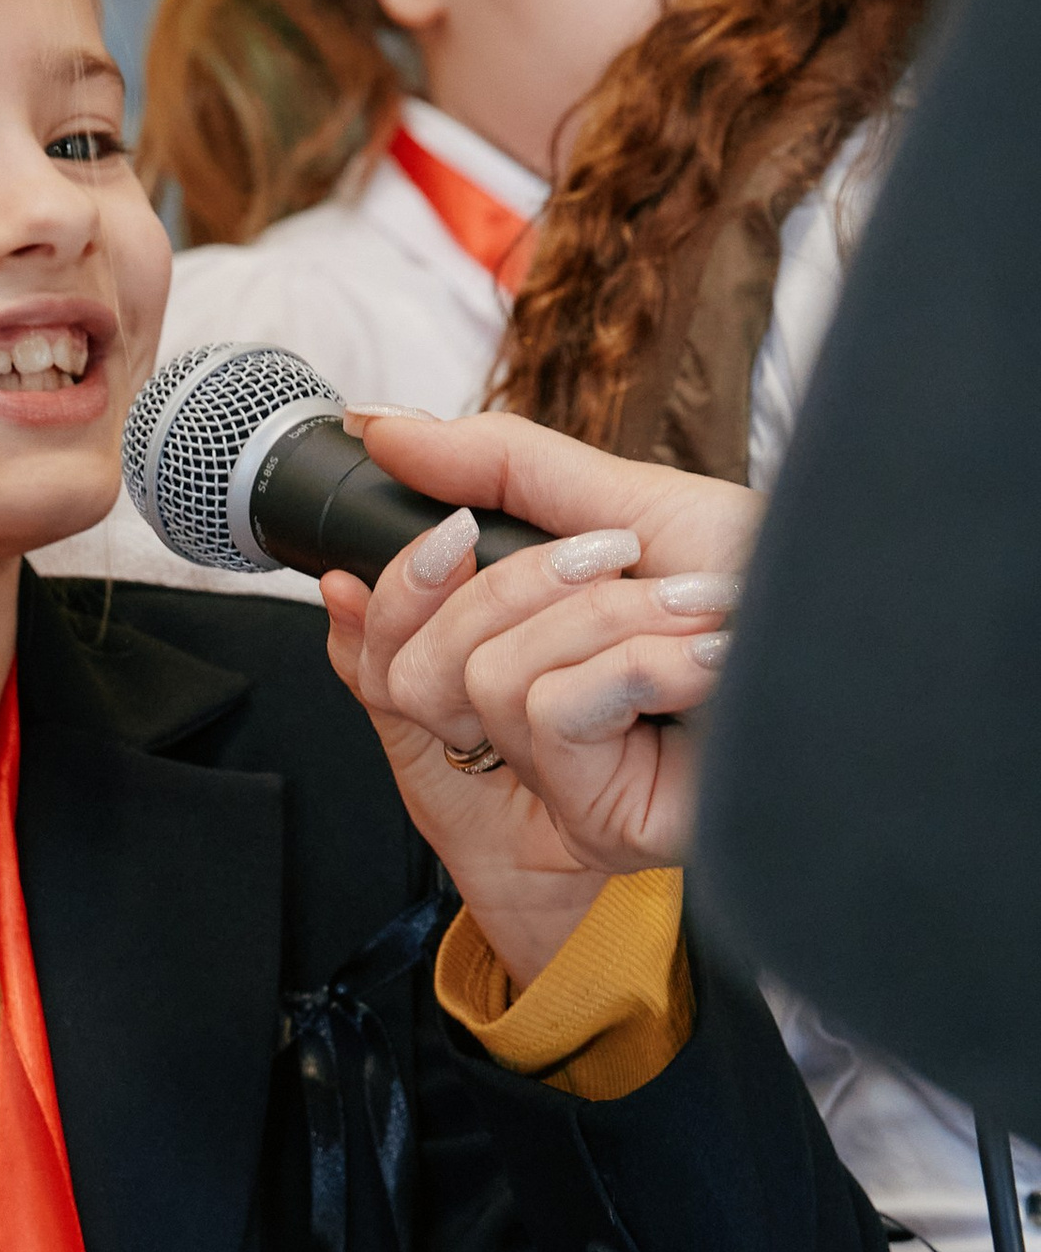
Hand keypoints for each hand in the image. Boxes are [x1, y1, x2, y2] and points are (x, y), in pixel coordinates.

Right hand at [322, 412, 757, 981]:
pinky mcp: (608, 822)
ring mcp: (569, 792)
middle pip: (425, 665)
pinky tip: (706, 662)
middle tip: (626, 560)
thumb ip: (501, 468)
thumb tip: (384, 429)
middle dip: (528, 583)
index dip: (397, 592)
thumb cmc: (771, 579)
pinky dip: (638, 661)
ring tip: (694, 614)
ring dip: (606, 618)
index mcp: (529, 671)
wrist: (868, 635)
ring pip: (490, 680)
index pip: (393, 655)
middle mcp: (537, 743)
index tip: (450, 529)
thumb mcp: (622, 502)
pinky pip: (554, 711)